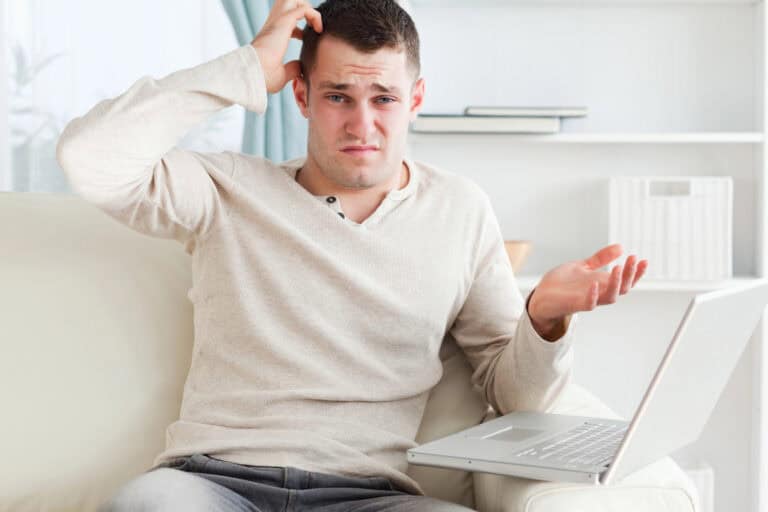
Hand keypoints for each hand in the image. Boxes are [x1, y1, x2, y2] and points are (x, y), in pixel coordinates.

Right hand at [250, 0, 322, 93]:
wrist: (254, 74)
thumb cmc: (263, 77)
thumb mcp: (281, 74)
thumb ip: (291, 69)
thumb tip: (300, 68)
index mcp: (272, 36)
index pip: (286, 21)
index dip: (299, 28)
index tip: (305, 40)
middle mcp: (273, 25)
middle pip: (288, 3)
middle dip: (303, 9)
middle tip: (312, 26)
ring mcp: (277, 21)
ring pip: (293, 0)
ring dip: (307, 7)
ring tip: (315, 25)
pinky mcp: (283, 22)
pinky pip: (303, 8)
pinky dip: (314, 15)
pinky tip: (318, 29)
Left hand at [528, 244, 647, 337]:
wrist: (542, 296)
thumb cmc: (562, 283)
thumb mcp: (583, 266)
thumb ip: (600, 259)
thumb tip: (620, 247)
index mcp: (602, 284)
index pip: (625, 280)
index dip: (636, 272)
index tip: (643, 259)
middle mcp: (599, 293)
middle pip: (623, 288)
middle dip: (630, 274)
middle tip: (634, 259)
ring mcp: (588, 299)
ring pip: (611, 297)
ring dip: (616, 283)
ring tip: (618, 267)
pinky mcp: (575, 305)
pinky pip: (588, 304)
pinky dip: (593, 296)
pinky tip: (595, 284)